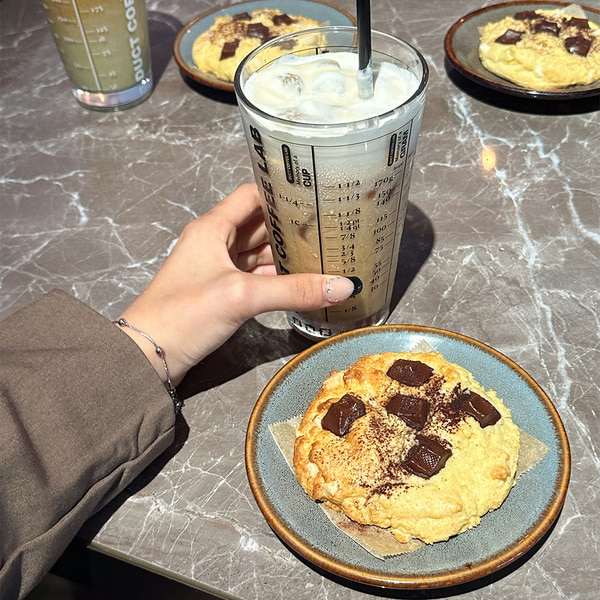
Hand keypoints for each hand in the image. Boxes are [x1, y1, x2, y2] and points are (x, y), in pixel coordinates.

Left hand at [117, 183, 354, 384]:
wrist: (146, 357)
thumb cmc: (184, 315)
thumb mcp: (241, 296)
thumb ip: (293, 290)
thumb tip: (344, 286)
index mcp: (212, 227)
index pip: (252, 195)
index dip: (281, 193)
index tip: (315, 196)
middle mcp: (215, 242)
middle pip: (259, 224)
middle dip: (291, 226)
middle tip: (330, 228)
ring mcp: (217, 268)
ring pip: (258, 252)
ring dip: (285, 254)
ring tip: (323, 253)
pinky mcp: (220, 293)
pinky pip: (254, 276)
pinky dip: (275, 277)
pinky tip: (300, 281)